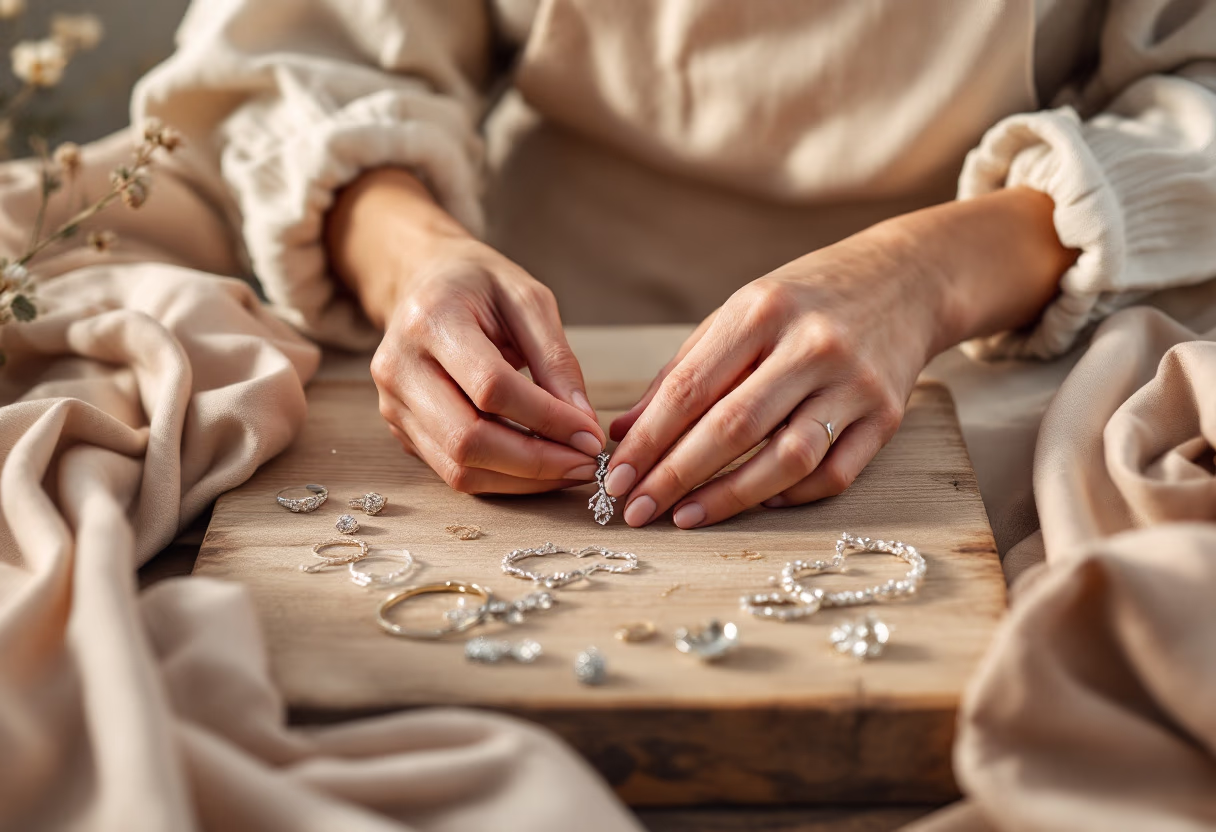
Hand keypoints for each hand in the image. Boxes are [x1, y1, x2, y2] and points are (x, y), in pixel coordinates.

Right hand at [327, 168, 604, 492]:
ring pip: (459, 468)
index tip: (592, 435)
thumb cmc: (479, 285)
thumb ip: (556, 359)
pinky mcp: (400, 430)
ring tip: (569, 468)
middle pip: (468, 439)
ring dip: (522, 480)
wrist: (422, 281)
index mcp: (431, 320)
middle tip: (586, 464)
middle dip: (537, 462)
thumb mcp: (528, 299)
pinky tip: (538, 467)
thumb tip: (584, 424)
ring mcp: (393, 404)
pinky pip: (452, 471)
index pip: (491, 388)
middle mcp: (399, 367)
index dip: (547, 418)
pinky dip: (502, 479)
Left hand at [607, 187, 1076, 526]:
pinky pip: (833, 474)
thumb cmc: (806, 300)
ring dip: (728, 497)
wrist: (906, 280)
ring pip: (786, 458)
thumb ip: (685, 371)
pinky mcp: (887, 416)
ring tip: (684, 516)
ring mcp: (855, 383)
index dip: (648, 439)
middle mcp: (812, 345)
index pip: (691, 387)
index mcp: (764, 310)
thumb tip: (627, 432)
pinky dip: (789, 495)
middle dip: (675, 475)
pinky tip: (753, 502)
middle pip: (733, 427)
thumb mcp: (741, 314)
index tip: (616, 477)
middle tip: (637, 508)